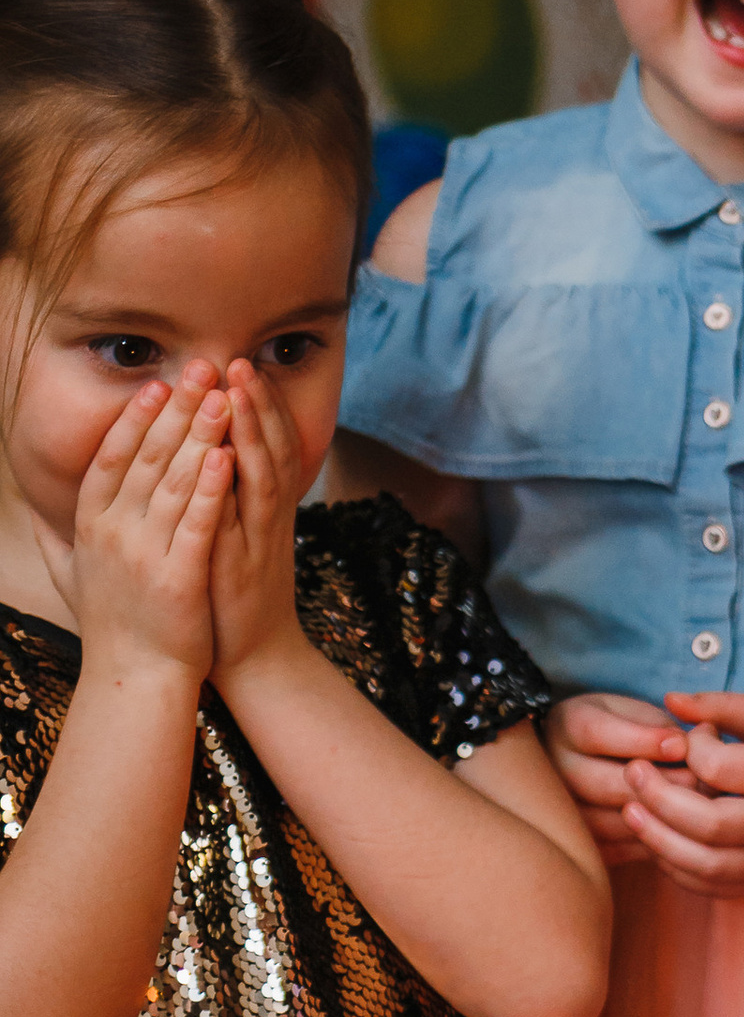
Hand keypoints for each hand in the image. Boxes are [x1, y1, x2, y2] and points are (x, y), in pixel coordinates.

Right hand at [48, 365, 232, 681]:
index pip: (112, 458)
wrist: (135, 681)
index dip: (135, 419)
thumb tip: (33, 516)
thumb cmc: (112, 626)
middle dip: (177, 410)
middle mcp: (112, 534)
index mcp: (89, 527)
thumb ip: (54, 542)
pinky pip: (198, 524)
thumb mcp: (72, 578)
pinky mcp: (178, 578)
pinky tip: (228, 456)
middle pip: (147, 458)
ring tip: (222, 397)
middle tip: (202, 369)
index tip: (157, 385)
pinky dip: (212, 488)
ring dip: (199, 434)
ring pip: (175, 482)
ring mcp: (144, 555)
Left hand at [208, 361, 313, 686]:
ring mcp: (261, 538)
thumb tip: (201, 460)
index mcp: (260, 507)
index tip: (235, 366)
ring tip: (238, 386)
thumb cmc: (228, 596)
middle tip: (239, 360)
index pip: (262, 444)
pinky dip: (239, 484)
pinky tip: (226, 453)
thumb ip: (220, 500)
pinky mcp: (246, 564)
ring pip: (265, 471)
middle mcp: (267, 516)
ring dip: (253, 426)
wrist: (253, 656)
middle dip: (256, 402)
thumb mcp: (225, 537)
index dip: (254, 405)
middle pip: (270, 446)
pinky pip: (247, 518)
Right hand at [545, 687, 687, 865]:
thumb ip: (657, 725)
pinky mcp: (582, 842)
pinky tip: (681, 828)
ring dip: (661, 817)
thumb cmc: (620, 728)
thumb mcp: (633, 712)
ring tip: (699, 807)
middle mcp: (555, 769)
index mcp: (568, 726)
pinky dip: (655, 841)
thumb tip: (686, 746)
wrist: (584, 758)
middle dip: (660, 785)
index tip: (681, 744)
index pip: (597, 734)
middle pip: (604, 785)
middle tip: (702, 782)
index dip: (643, 740)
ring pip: (613, 822)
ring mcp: (562, 811)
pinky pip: (619, 849)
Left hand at [616, 691, 743, 893]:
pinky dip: (676, 868)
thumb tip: (669, 699)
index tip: (694, 736)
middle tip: (632, 773)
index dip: (693, 749)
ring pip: (705, 864)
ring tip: (631, 811)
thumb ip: (726, 706)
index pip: (723, 768)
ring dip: (657, 840)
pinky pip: (712, 886)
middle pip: (708, 823)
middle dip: (657, 798)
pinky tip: (659, 841)